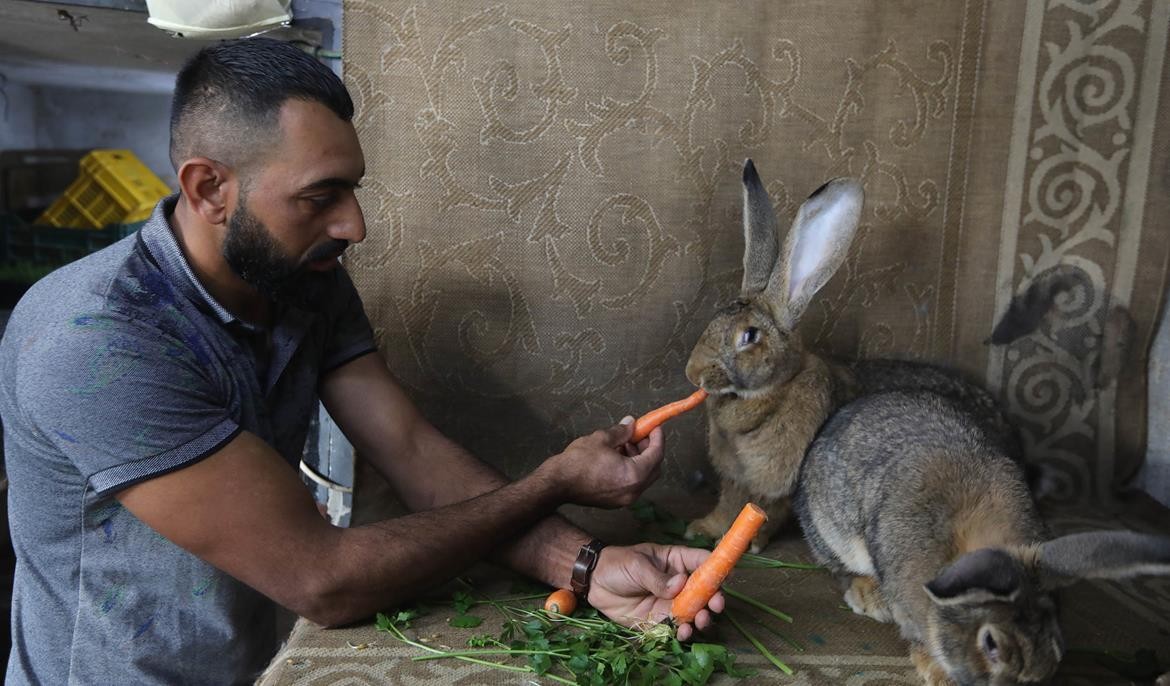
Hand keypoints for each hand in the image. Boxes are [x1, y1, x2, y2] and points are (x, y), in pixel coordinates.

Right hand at [539, 419, 664, 508]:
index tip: (654, 426)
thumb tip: (631, 424)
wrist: (557, 484)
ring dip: (639, 459)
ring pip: (642, 477)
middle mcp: (633, 491)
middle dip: (649, 449)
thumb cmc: (578, 461)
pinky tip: (617, 456)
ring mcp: (624, 499)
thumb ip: (622, 432)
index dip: (657, 438)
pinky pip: (631, 484)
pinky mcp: (614, 502)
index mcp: (634, 475)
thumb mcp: (602, 439)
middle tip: (641, 434)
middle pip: (653, 468)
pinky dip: (630, 470)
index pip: (656, 454)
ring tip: (625, 443)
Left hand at [587, 542, 722, 640]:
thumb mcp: (636, 565)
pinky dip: (684, 632)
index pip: (703, 562)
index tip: (726, 577)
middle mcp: (679, 583)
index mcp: (676, 561)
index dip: (718, 568)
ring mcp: (671, 602)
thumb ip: (657, 577)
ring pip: (695, 612)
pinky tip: (683, 632)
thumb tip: (680, 584)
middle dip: (714, 598)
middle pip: (705, 591)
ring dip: (702, 617)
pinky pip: (677, 627)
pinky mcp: (660, 620)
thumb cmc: (617, 564)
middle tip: (716, 605)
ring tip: (700, 620)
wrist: (594, 582)